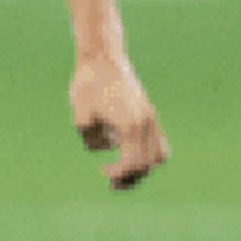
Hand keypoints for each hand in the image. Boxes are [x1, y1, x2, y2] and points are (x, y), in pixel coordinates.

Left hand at [70, 55, 167, 187]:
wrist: (102, 59)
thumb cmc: (88, 85)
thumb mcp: (81, 118)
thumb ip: (92, 141)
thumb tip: (105, 147)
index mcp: (130, 125)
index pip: (132, 163)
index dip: (118, 173)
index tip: (102, 171)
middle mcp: (145, 122)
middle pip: (148, 163)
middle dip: (131, 176)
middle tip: (111, 181)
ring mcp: (150, 117)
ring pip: (159, 154)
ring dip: (143, 166)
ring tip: (124, 171)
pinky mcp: (148, 112)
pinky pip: (158, 141)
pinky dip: (148, 153)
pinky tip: (128, 151)